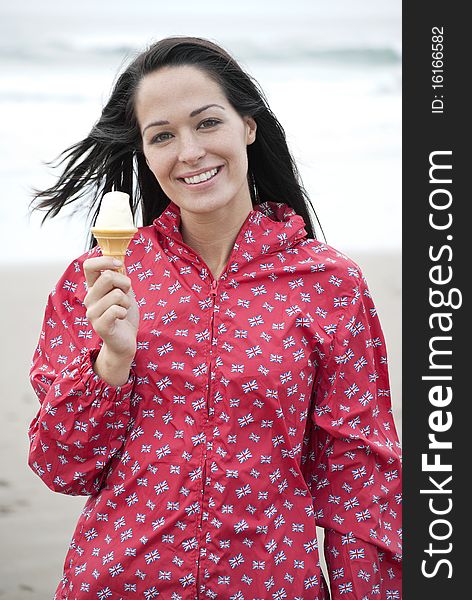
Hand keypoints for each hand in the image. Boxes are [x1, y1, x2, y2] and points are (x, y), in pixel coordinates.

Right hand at [83, 257, 138, 384]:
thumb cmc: (124, 314)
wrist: (126, 340)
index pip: (89, 265)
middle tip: (126, 295)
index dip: (105, 261)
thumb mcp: (124, 291)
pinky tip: (121, 318)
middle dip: (125, 283)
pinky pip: (116, 310)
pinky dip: (124, 312)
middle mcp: (89, 299)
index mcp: (93, 288)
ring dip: (127, 302)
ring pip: (116, 294)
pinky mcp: (100, 326)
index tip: (119, 265)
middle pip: (108, 277)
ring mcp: (92, 313)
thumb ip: (119, 276)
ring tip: (123, 310)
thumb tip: (119, 257)